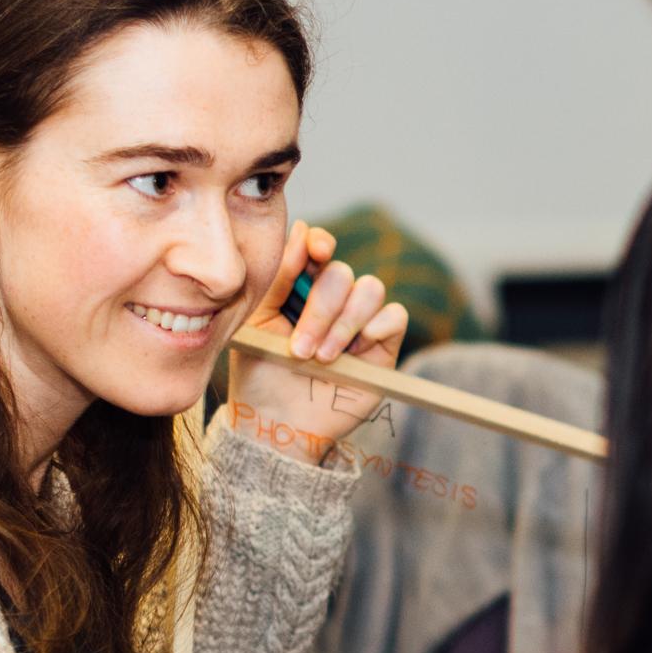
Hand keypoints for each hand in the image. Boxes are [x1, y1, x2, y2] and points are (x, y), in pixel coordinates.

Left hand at [234, 223, 408, 465]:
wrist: (276, 424)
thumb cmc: (260, 374)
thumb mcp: (257, 322)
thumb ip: (277, 277)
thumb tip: (303, 228)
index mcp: (300, 288)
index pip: (319, 249)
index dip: (321, 243)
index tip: (317, 252)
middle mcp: (333, 301)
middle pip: (342, 273)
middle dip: (320, 310)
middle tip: (300, 349)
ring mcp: (360, 323)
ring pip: (370, 290)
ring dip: (344, 323)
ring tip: (322, 358)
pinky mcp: (383, 347)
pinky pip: (394, 316)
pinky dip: (375, 328)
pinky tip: (353, 352)